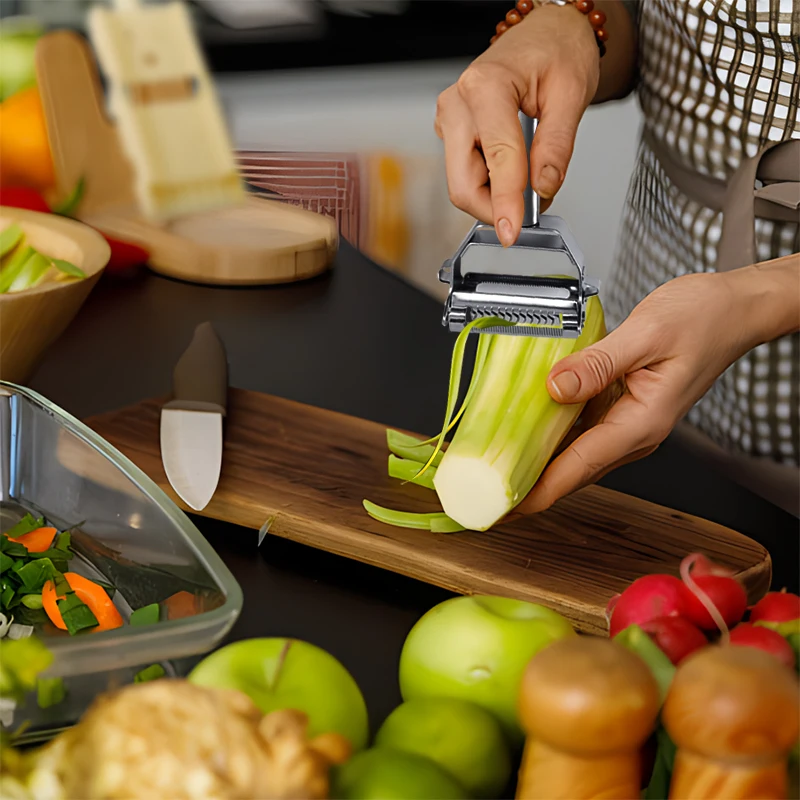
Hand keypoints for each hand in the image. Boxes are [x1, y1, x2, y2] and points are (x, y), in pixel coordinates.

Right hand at [434, 5, 599, 245]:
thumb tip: (543, 187)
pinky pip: (465, 174)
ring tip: (527, 181)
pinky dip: (490, 184)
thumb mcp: (571, 94)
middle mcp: (458, 104)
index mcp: (485, 87)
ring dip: (494, 197)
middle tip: (528, 213)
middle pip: (464, 183)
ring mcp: (450, 119)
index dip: (505, 202)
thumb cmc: (555, 50)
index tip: (513, 231)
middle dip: (495, 207)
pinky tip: (512, 170)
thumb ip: (556, 146)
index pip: (495, 159)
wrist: (544, 33)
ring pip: (462, 184)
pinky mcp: (452, 132)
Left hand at [514, 270, 765, 514]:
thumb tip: (553, 388)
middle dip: (529, 484)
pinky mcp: (622, 408)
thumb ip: (598, 364)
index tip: (504, 506)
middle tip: (484, 488)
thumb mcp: (646, 333)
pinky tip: (524, 424)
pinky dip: (551, 431)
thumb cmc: (703, 319)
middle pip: (572, 469)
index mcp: (642, 423)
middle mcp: (634, 432)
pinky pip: (581, 428)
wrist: (732, 310)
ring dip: (537, 460)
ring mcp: (628, 423)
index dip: (539, 491)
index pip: (580, 468)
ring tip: (493, 462)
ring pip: (574, 451)